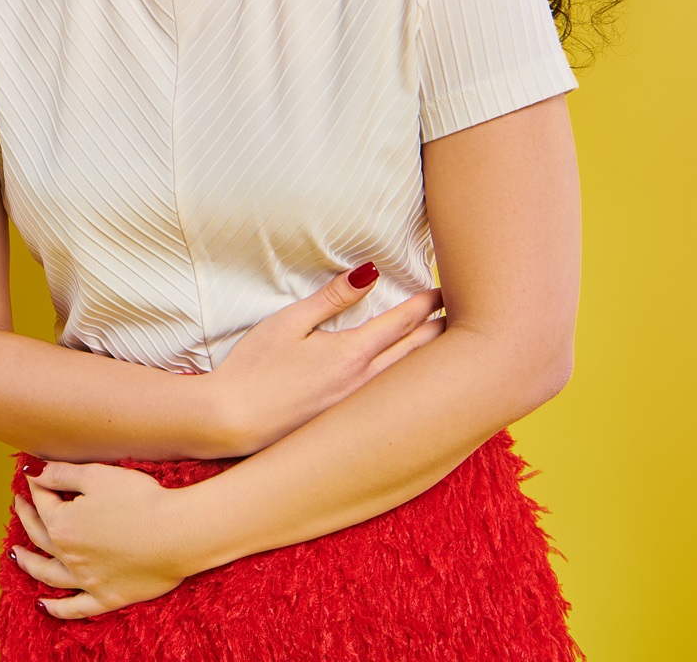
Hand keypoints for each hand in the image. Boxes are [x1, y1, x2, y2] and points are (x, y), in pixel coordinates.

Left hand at [10, 461, 194, 619]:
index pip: (42, 501)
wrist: (178, 534)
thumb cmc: (140, 499)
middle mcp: (68, 555)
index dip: (38, 485)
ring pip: (48, 574)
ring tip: (16, 556)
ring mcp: (86, 580)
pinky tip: (43, 605)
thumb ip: (60, 474)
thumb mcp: (96, 476)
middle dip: (26, 517)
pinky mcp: (107, 597)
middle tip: (19, 505)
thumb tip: (33, 472)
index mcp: (62, 524)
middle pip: (39, 536)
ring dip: (28, 563)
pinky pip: (74, 608)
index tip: (34, 475)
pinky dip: (56, 608)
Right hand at [206, 265, 443, 454]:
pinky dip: (410, 383)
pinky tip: (411, 384)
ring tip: (448, 347)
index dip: (425, 304)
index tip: (445, 290)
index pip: (401, 323)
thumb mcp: (289, 322)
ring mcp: (358, 407)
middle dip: (440, 332)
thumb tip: (369, 273)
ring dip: (430, 359)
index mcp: (352, 354)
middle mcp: (365, 383)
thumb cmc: (255, 368)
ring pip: (408, 378)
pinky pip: (391, 397)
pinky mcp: (347, 422)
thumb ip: (331, 298)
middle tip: (462, 316)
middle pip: (416, 353)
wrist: (233, 421)